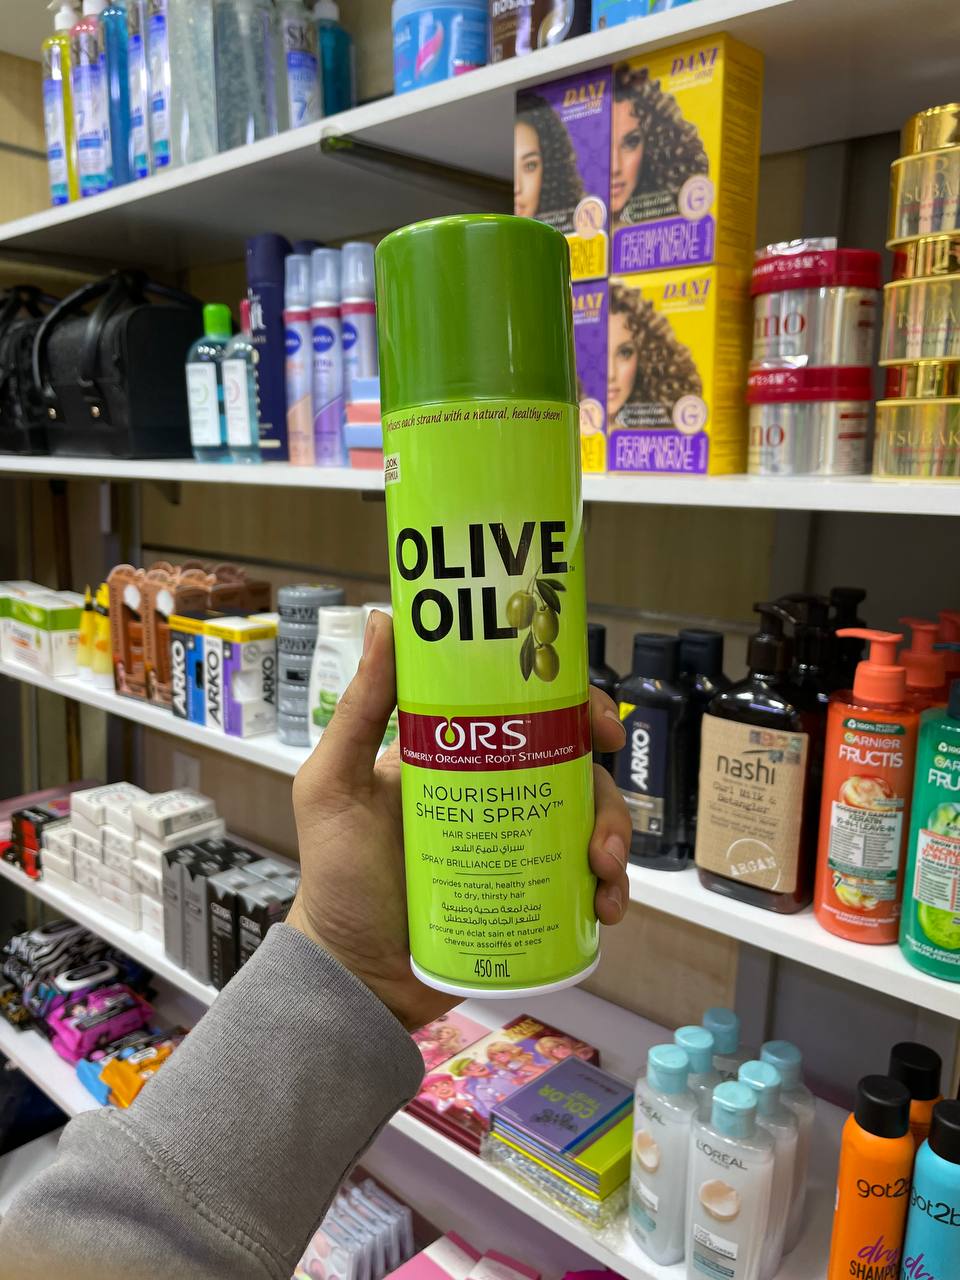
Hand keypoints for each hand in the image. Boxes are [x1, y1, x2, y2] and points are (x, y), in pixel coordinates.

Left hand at [288, 611, 630, 1030]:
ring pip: (590, 824)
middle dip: (607, 789)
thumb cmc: (338, 876)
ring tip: (602, 871)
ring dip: (615, 840)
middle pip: (574, 770)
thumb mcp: (334, 785)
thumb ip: (358, 709)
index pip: (529, 713)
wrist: (353, 972)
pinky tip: (606, 908)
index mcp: (461, 757)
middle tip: (602, 820)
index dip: (574, 707)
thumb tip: (386, 619)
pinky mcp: (533, 897)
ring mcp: (519, 847)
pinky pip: (586, 883)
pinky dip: (610, 890)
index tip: (595, 721)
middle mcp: (498, 794)